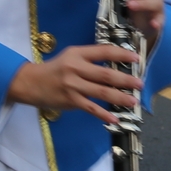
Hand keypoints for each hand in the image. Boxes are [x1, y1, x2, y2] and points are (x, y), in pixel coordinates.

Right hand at [6, 42, 143, 125]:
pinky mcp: (70, 100)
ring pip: (101, 92)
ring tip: (133, 101)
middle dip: (125, 80)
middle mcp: (75, 68)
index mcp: (77, 54)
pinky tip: (115, 119)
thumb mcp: (71, 57)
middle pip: (105, 74)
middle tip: (139, 84)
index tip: (136, 59)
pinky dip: (103, 114)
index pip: (104, 51)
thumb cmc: (55, 69)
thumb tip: (116, 63)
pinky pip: (91, 108)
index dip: (122, 55)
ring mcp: (73, 86)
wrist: (31, 83)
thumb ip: (90, 58)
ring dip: (119, 97)